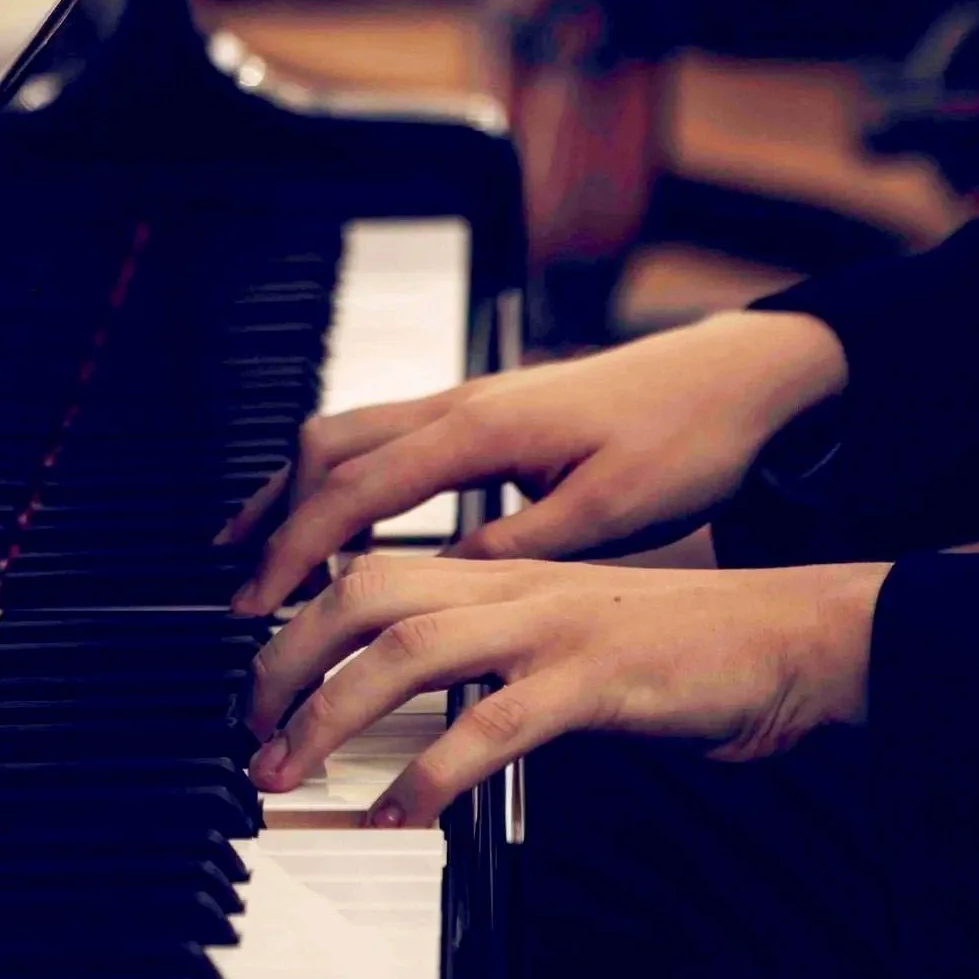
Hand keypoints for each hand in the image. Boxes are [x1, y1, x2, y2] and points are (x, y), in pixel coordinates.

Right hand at [224, 310, 847, 616]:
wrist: (738, 377)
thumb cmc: (688, 439)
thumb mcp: (608, 512)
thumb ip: (515, 543)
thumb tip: (438, 582)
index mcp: (481, 430)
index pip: (356, 490)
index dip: (298, 549)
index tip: (261, 602)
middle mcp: (459, 404)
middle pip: (326, 448)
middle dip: (272, 519)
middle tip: (241, 588)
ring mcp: (466, 401)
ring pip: (345, 433)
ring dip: (294, 491)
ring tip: (256, 548)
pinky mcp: (482, 411)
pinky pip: (380, 437)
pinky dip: (337, 478)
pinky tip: (336, 515)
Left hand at [246, 555, 888, 826]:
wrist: (798, 637)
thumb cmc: (684, 648)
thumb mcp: (566, 637)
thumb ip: (490, 656)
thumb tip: (416, 705)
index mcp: (500, 574)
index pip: (369, 571)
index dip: (298, 612)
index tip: (253, 674)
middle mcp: (512, 587)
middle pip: (363, 593)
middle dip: (285, 658)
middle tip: (247, 727)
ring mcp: (550, 628)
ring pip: (407, 648)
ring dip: (331, 712)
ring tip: (286, 769)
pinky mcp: (595, 679)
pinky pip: (492, 723)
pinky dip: (432, 770)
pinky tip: (398, 812)